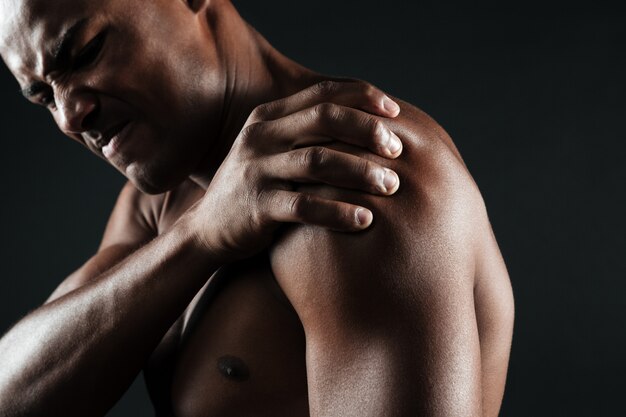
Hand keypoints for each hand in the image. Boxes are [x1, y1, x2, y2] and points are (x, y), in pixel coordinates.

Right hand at [188, 80, 402, 260]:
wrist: (209, 229)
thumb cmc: (258, 189)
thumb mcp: (275, 152)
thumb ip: (308, 135)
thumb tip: (370, 125)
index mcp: (268, 117)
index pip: (322, 93)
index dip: (362, 97)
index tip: (395, 112)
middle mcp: (260, 137)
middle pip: (324, 119)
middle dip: (367, 130)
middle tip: (398, 149)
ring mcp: (256, 170)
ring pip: (319, 162)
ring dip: (362, 172)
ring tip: (392, 185)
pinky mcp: (257, 207)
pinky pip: (305, 207)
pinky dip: (339, 212)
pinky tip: (365, 220)